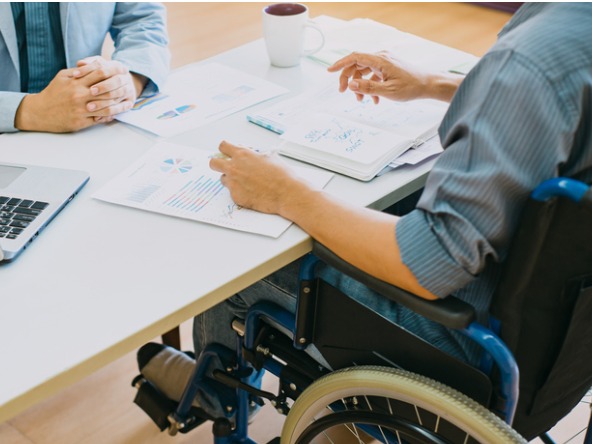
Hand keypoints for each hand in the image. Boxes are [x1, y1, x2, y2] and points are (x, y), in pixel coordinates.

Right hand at [14, 57, 137, 131]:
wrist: (40, 112)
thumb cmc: (53, 93)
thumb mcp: (63, 77)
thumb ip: (79, 71)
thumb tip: (94, 65)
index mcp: (76, 82)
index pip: (99, 73)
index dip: (112, 71)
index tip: (122, 71)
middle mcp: (79, 95)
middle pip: (106, 90)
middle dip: (119, 88)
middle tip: (129, 86)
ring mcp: (81, 109)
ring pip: (106, 106)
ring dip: (118, 104)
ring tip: (125, 100)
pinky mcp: (81, 121)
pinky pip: (100, 118)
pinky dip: (110, 115)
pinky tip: (116, 112)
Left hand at [209, 141, 309, 215]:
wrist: (287, 193)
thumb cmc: (281, 175)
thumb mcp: (269, 156)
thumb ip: (255, 154)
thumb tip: (251, 154)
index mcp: (242, 154)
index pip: (223, 146)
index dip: (224, 149)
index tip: (226, 152)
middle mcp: (234, 167)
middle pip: (213, 163)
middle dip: (217, 163)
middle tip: (225, 167)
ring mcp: (233, 183)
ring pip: (223, 179)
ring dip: (230, 179)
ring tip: (245, 182)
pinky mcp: (235, 196)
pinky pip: (232, 192)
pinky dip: (240, 192)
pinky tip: (252, 193)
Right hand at [328, 51, 460, 102]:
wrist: (428, 85)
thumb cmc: (411, 87)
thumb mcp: (388, 91)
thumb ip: (368, 88)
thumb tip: (351, 84)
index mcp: (380, 60)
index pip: (354, 57)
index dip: (340, 64)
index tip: (330, 71)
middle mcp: (381, 58)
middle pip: (357, 65)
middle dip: (348, 79)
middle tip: (343, 92)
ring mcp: (384, 63)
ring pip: (364, 71)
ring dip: (359, 85)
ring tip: (361, 100)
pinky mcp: (387, 68)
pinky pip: (373, 76)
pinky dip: (370, 87)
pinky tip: (374, 99)